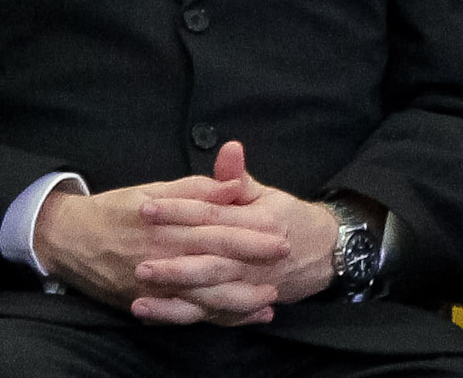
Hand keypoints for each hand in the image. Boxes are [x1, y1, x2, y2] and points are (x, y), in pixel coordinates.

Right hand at [32, 149, 277, 322]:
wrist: (69, 238)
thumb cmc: (117, 209)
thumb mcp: (155, 190)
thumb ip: (198, 189)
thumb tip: (234, 186)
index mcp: (169, 225)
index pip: (217, 230)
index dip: (250, 234)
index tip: (281, 234)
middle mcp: (163, 257)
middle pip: (213, 265)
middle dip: (250, 268)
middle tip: (284, 267)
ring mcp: (153, 285)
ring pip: (200, 297)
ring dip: (236, 301)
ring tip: (268, 301)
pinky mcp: (144, 302)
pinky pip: (182, 315)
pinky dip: (210, 318)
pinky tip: (235, 319)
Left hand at [128, 141, 340, 320]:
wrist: (324, 254)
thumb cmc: (289, 219)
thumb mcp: (268, 194)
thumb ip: (239, 177)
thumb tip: (228, 148)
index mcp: (260, 222)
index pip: (213, 216)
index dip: (179, 211)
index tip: (146, 208)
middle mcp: (254, 256)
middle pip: (210, 260)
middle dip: (173, 262)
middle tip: (138, 259)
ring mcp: (249, 284)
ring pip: (210, 292)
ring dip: (175, 294)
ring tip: (140, 292)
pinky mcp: (241, 304)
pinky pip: (208, 314)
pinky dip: (181, 315)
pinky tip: (151, 313)